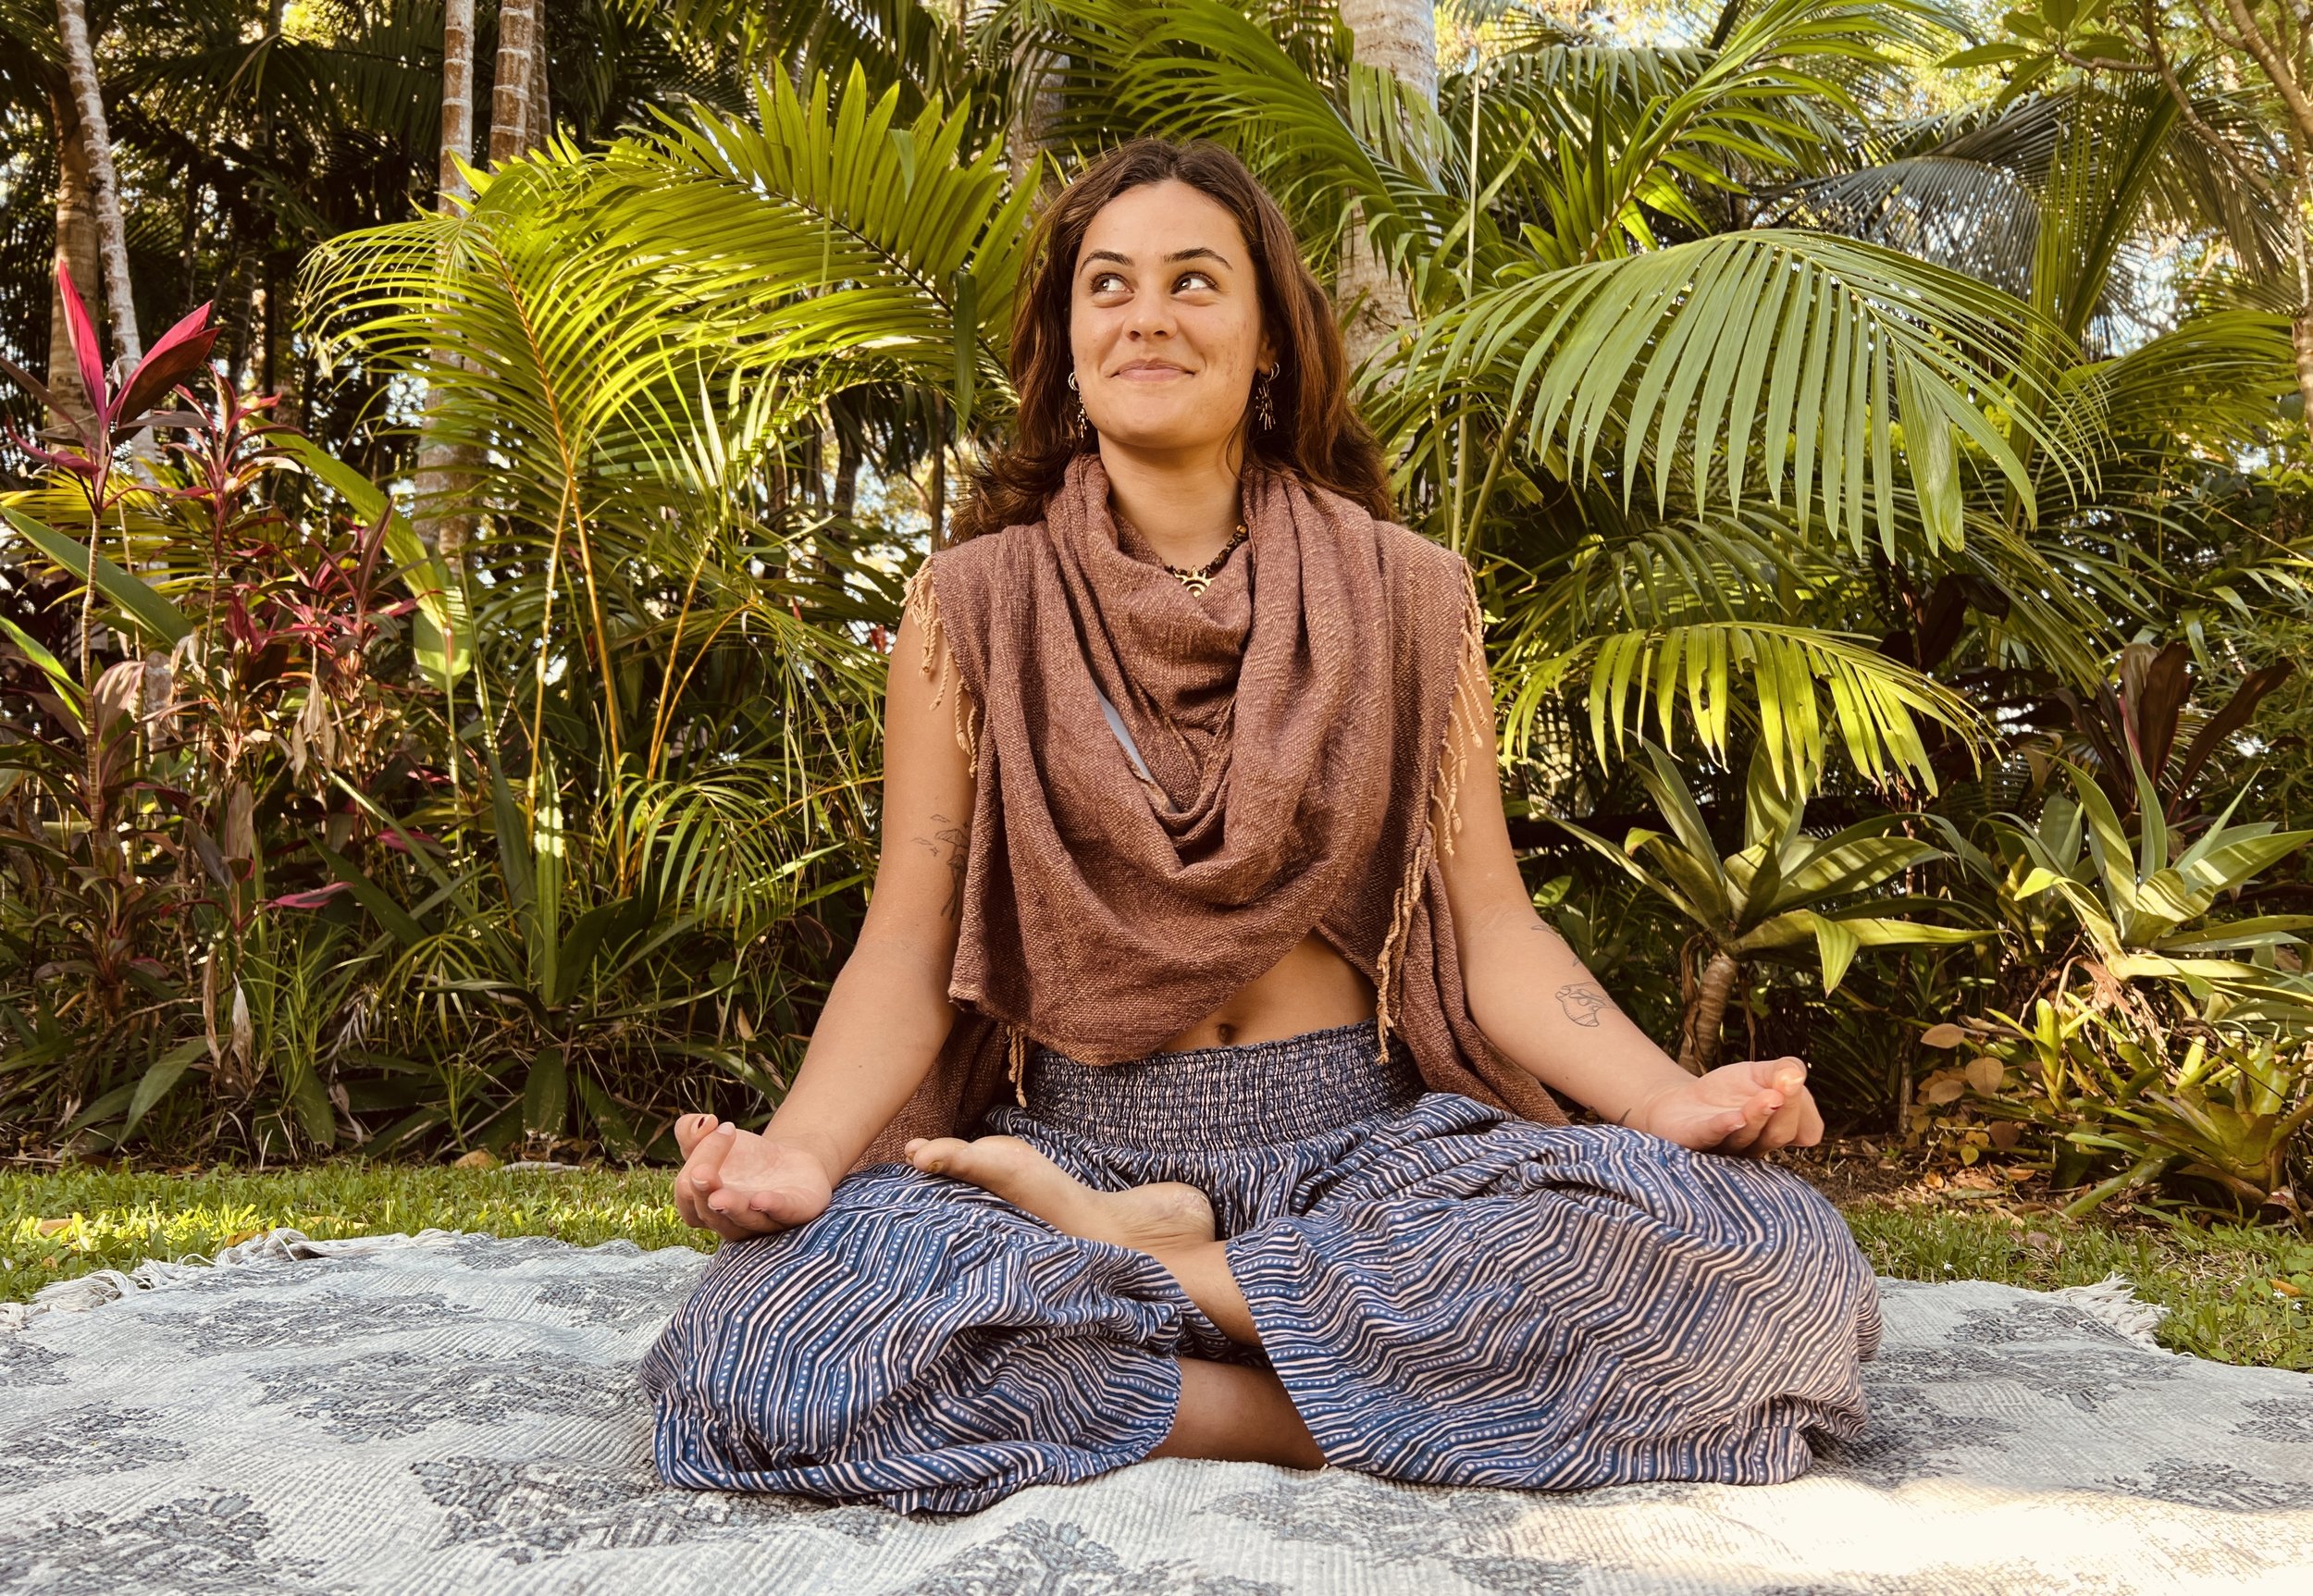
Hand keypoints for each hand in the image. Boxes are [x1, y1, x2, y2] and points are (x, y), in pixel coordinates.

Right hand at [671, 1113, 834, 1240]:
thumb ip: (691, 1130)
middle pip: (707, 1213)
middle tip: (703, 1171)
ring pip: (742, 1222)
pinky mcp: (793, 1214)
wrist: (789, 1164)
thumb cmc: (744, 1159)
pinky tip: (762, 1200)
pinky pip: (781, 1215)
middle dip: (704, 1192)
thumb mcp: (714, 1139)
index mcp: (700, 1206)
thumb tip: (702, 1122)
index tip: (725, 1127)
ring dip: (732, 1209)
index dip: (699, 1160)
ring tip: (721, 1197)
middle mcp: (727, 1221)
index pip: (686, 1190)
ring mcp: (761, 1221)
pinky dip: (772, 1207)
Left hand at [1624, 1057, 1823, 1155]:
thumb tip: (1795, 1074)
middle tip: (1787, 1083)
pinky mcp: (1694, 1139)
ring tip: (1769, 1096)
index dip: (1803, 1108)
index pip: (1804, 1130)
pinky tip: (1736, 1117)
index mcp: (1777, 1133)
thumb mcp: (1760, 1073)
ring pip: (1747, 1136)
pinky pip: (1712, 1136)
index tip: (1794, 1078)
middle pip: (1778, 1134)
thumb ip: (1784, 1070)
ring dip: (1759, 1116)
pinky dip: (1725, 1126)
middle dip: (1787, 1108)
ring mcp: (1724, 1145)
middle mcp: (1755, 1145)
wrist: (1678, 1103)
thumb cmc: (1726, 1092)